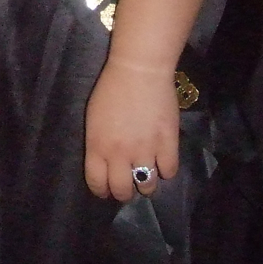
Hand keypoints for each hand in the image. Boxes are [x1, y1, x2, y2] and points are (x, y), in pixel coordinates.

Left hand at [84, 59, 179, 201]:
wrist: (139, 70)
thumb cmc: (111, 89)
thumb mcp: (93, 119)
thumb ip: (98, 143)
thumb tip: (105, 162)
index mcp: (97, 147)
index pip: (97, 183)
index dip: (102, 190)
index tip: (107, 190)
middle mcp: (119, 154)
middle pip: (122, 191)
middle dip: (124, 193)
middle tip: (129, 186)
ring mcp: (145, 151)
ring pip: (147, 186)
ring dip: (146, 185)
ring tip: (147, 176)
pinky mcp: (167, 144)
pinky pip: (169, 171)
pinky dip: (166, 170)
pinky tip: (163, 162)